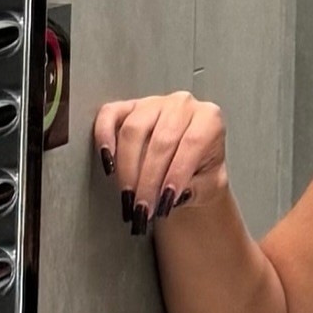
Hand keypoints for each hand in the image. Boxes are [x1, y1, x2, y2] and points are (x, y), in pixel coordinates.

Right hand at [93, 91, 229, 234]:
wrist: (190, 166)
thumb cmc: (201, 174)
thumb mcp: (209, 185)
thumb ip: (196, 188)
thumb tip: (173, 195)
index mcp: (209, 119)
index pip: (192, 144)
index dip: (176, 174)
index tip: (165, 201)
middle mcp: (181, 105)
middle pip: (161, 141)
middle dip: (149, 180)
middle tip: (143, 208)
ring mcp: (152, 103)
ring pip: (133, 130)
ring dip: (127, 168)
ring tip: (128, 196)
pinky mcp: (127, 106)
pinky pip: (110, 115)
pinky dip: (104, 137)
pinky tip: (108, 163)